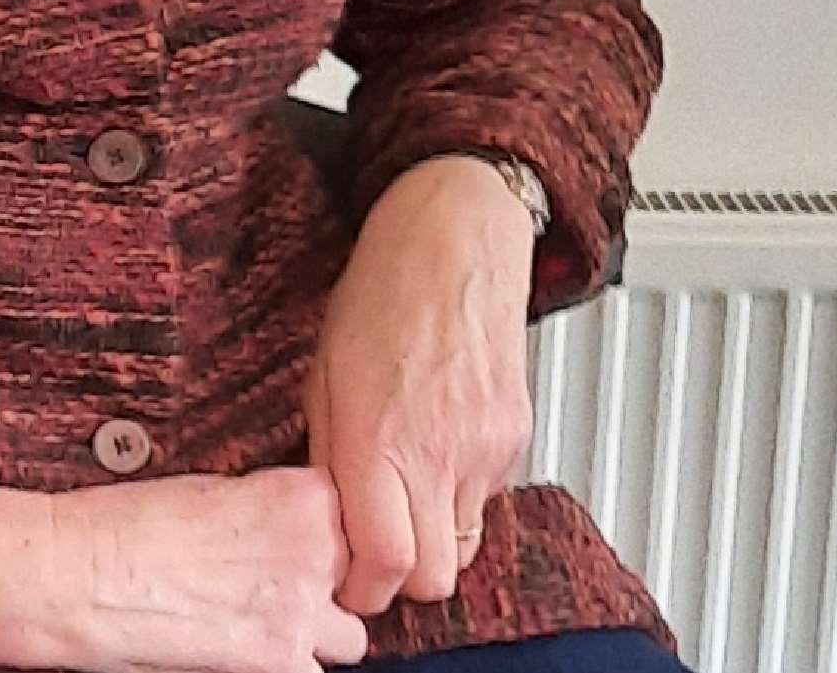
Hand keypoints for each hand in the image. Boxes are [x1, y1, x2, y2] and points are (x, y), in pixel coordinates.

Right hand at [0, 470, 367, 672]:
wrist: (77, 572)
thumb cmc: (122, 523)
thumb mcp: (208, 490)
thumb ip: (265, 509)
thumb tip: (284, 530)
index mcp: (297, 497)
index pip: (352, 517)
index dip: (322, 535)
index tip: (294, 545)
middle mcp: (315, 553)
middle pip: (356, 577)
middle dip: (324, 585)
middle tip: (270, 588)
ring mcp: (301, 613)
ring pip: (348, 637)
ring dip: (315, 633)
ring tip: (261, 626)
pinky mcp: (277, 663)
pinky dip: (287, 665)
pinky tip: (248, 652)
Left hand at [304, 154, 536, 614]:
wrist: (453, 246)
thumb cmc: (379, 298)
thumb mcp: (322, 378)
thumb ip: (325, 457)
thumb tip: (324, 518)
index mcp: (376, 441)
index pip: (382, 562)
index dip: (362, 590)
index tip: (346, 584)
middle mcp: (438, 454)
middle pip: (432, 577)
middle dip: (399, 580)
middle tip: (372, 555)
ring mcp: (485, 450)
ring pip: (462, 546)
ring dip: (430, 541)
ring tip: (401, 499)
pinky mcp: (515, 440)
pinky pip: (485, 502)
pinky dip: (457, 500)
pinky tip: (433, 459)